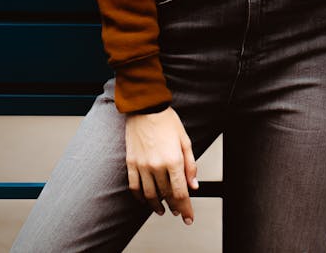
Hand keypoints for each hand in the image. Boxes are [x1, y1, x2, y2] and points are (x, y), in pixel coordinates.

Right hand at [125, 106, 199, 224]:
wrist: (145, 108)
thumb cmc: (166, 121)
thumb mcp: (185, 141)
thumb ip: (190, 165)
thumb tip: (194, 185)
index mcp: (173, 160)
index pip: (181, 193)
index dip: (186, 208)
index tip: (189, 218)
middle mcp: (157, 166)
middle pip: (166, 195)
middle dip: (175, 207)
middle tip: (179, 213)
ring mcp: (142, 165)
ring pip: (149, 195)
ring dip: (156, 206)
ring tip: (162, 210)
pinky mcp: (131, 163)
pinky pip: (134, 186)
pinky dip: (140, 197)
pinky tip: (145, 201)